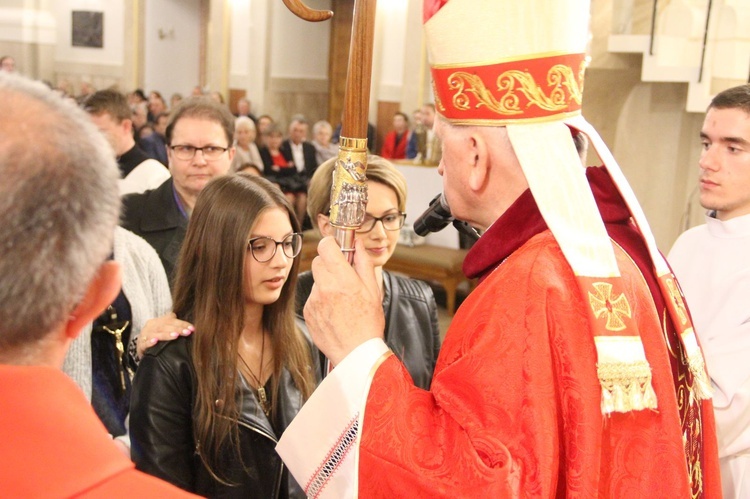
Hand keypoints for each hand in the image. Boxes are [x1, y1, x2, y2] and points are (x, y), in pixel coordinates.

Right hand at [136, 313, 193, 358]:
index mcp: (157, 321)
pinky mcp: (140, 346)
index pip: (171, 320)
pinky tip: (155, 342)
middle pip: (164, 326)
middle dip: (177, 329)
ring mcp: (144, 335)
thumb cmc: (156, 337)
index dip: (182, 324)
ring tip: (176, 336)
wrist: (141, 347)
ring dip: (166, 334)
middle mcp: (150, 326)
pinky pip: (144, 343)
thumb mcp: (164, 329)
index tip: (192, 328)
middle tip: (187, 332)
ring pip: (156, 333)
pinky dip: (150, 342)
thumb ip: (174, 325)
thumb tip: (189, 326)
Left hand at [304, 237, 384, 365]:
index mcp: (343, 279)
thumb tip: (357, 244)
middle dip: (329, 264)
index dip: (331, 244)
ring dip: (326, 283)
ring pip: (316, 280)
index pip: (326, 246)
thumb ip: (363, 263)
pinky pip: (313, 297)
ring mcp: (314, 300)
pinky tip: (334, 311)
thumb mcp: (373, 290)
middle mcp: (325, 287)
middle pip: (318, 261)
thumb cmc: (368, 324)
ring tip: (341, 299)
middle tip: (342, 275)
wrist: (355, 353)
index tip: (337, 248)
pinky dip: (321, 299)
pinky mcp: (308, 311)